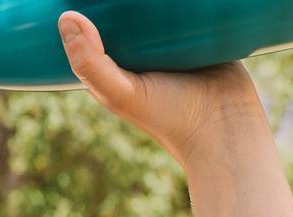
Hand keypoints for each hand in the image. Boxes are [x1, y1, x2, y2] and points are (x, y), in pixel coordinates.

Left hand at [57, 9, 264, 168]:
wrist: (226, 128)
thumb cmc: (170, 117)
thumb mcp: (122, 94)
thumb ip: (91, 64)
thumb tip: (66, 17)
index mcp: (116, 62)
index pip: (95, 21)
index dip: (89, 2)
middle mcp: (141, 49)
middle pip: (124, 7)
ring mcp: (171, 39)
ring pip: (155, 2)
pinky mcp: (200, 31)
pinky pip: (189, 2)